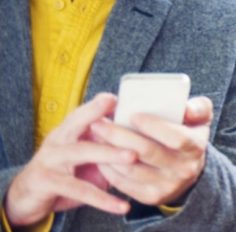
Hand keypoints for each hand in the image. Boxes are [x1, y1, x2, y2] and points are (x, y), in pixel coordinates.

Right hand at [4, 93, 135, 224]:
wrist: (26, 194)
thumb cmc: (63, 170)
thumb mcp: (83, 154)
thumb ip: (104, 144)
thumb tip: (141, 138)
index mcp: (67, 130)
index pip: (83, 113)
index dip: (97, 105)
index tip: (116, 98)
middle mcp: (58, 140)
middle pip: (78, 124)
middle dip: (101, 119)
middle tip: (125, 116)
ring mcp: (50, 159)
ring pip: (82, 153)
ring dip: (109, 155)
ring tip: (132, 158)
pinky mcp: (48, 182)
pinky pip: (80, 190)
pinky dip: (103, 199)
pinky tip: (121, 205)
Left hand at [90, 96, 212, 205]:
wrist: (188, 169)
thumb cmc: (188, 134)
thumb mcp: (200, 119)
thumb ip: (198, 108)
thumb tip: (185, 108)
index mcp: (196, 147)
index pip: (176, 138)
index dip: (154, 127)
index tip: (132, 115)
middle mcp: (184, 170)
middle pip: (147, 152)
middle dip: (119, 136)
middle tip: (98, 123)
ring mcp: (167, 186)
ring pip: (131, 168)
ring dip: (108, 152)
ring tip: (95, 136)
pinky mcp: (151, 197)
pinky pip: (123, 183)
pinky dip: (108, 168)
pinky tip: (99, 154)